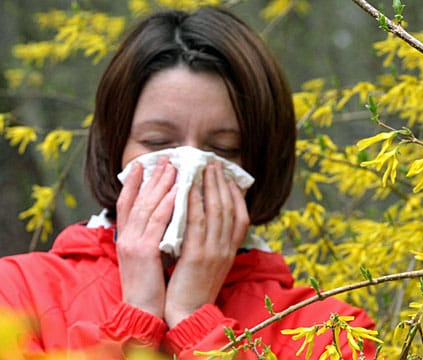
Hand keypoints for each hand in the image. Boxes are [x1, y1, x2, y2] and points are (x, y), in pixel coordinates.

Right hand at [116, 157, 176, 317]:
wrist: (143, 311)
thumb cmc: (149, 286)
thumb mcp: (146, 256)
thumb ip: (150, 236)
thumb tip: (165, 217)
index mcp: (125, 238)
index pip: (125, 203)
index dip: (131, 183)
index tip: (141, 165)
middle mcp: (125, 237)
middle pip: (138, 199)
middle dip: (152, 177)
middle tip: (166, 159)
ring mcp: (133, 243)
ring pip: (147, 206)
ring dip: (160, 185)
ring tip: (173, 167)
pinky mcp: (144, 252)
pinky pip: (157, 222)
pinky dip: (167, 204)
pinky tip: (178, 191)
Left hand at [164, 161, 249, 327]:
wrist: (188, 314)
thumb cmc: (195, 289)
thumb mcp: (212, 264)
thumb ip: (214, 243)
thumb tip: (210, 221)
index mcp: (231, 251)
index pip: (242, 217)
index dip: (236, 195)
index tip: (228, 177)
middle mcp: (226, 249)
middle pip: (228, 208)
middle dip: (221, 183)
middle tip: (214, 163)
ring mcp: (214, 252)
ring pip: (215, 211)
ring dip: (209, 186)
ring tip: (203, 167)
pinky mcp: (197, 256)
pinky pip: (196, 222)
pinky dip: (193, 202)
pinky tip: (187, 187)